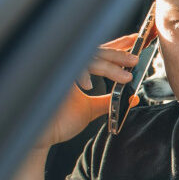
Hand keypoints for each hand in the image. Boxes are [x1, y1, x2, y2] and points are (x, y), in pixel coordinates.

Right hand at [34, 34, 140, 149]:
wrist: (42, 137)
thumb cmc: (60, 122)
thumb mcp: (92, 109)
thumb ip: (110, 102)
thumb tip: (132, 97)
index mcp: (77, 70)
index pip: (100, 52)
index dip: (118, 45)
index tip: (136, 42)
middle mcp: (69, 66)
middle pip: (96, 51)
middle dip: (117, 54)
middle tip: (135, 59)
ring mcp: (60, 70)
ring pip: (87, 59)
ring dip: (107, 66)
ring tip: (125, 76)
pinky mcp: (51, 77)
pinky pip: (69, 69)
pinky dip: (80, 75)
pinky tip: (89, 85)